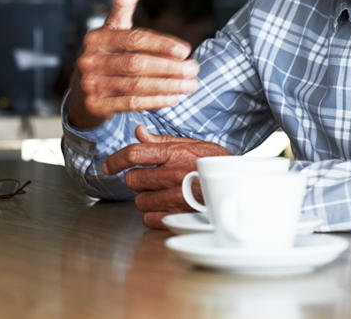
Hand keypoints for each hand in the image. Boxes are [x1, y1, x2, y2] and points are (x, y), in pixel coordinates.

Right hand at [68, 0, 200, 127]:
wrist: (82, 94)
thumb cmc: (106, 55)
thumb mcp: (113, 27)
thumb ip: (122, 2)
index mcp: (96, 37)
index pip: (134, 39)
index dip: (161, 45)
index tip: (186, 50)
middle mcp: (89, 60)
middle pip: (136, 64)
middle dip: (169, 67)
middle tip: (194, 69)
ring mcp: (90, 84)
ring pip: (136, 85)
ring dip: (168, 86)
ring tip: (191, 85)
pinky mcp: (95, 106)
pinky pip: (130, 103)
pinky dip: (155, 101)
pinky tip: (174, 99)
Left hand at [103, 125, 229, 228]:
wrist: (242, 187)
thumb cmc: (218, 164)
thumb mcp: (194, 144)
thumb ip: (163, 140)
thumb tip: (139, 131)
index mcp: (175, 153)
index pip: (134, 154)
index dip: (115, 160)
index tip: (108, 166)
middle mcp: (174, 175)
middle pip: (133, 180)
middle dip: (136, 181)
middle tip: (148, 180)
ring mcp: (177, 198)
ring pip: (140, 202)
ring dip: (145, 199)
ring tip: (161, 194)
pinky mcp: (180, 217)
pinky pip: (150, 220)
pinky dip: (153, 215)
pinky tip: (165, 207)